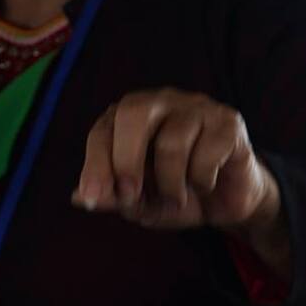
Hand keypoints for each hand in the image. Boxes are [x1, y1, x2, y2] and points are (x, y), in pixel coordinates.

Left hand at [72, 88, 283, 245]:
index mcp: (131, 117)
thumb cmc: (176, 192)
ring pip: (172, 142)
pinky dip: (202, 181)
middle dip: (126, 160)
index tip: (95, 198)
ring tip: (177, 197)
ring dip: (171, 184)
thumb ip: (113, 197)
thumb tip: (78, 197)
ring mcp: (197, 107)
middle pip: (134, 113)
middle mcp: (162, 102)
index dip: (96, 164)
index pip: (103, 129)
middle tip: (131, 196)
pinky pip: (208, 152)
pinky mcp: (228, 121)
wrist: (226, 202)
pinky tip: (207, 183)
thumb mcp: (140, 203)